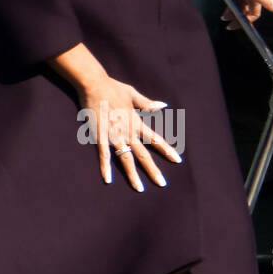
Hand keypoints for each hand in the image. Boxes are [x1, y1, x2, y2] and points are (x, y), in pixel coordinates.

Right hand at [76, 73, 182, 190]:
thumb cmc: (112, 87)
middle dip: (153, 170)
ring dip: (132, 175)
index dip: (167, 150)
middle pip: (143, 155)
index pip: (156, 139)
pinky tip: (108, 180)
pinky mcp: (100, 136)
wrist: (94, 84)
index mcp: (136, 122)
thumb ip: (147, 103)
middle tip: (162, 184)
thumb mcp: (132, 94)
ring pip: (126, 159)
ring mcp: (114, 135)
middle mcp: (128, 132)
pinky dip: (106, 167)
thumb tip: (163, 105)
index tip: (178, 160)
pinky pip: (104, 155)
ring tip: (139, 188)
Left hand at [209, 0, 272, 29]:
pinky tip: (226, 1)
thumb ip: (272, 4)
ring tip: (223, 16)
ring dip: (232, 10)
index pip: (254, 14)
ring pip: (238, 3)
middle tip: (227, 23)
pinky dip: (230, 0)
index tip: (235, 26)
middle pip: (245, 10)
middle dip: (237, 17)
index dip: (246, 22)